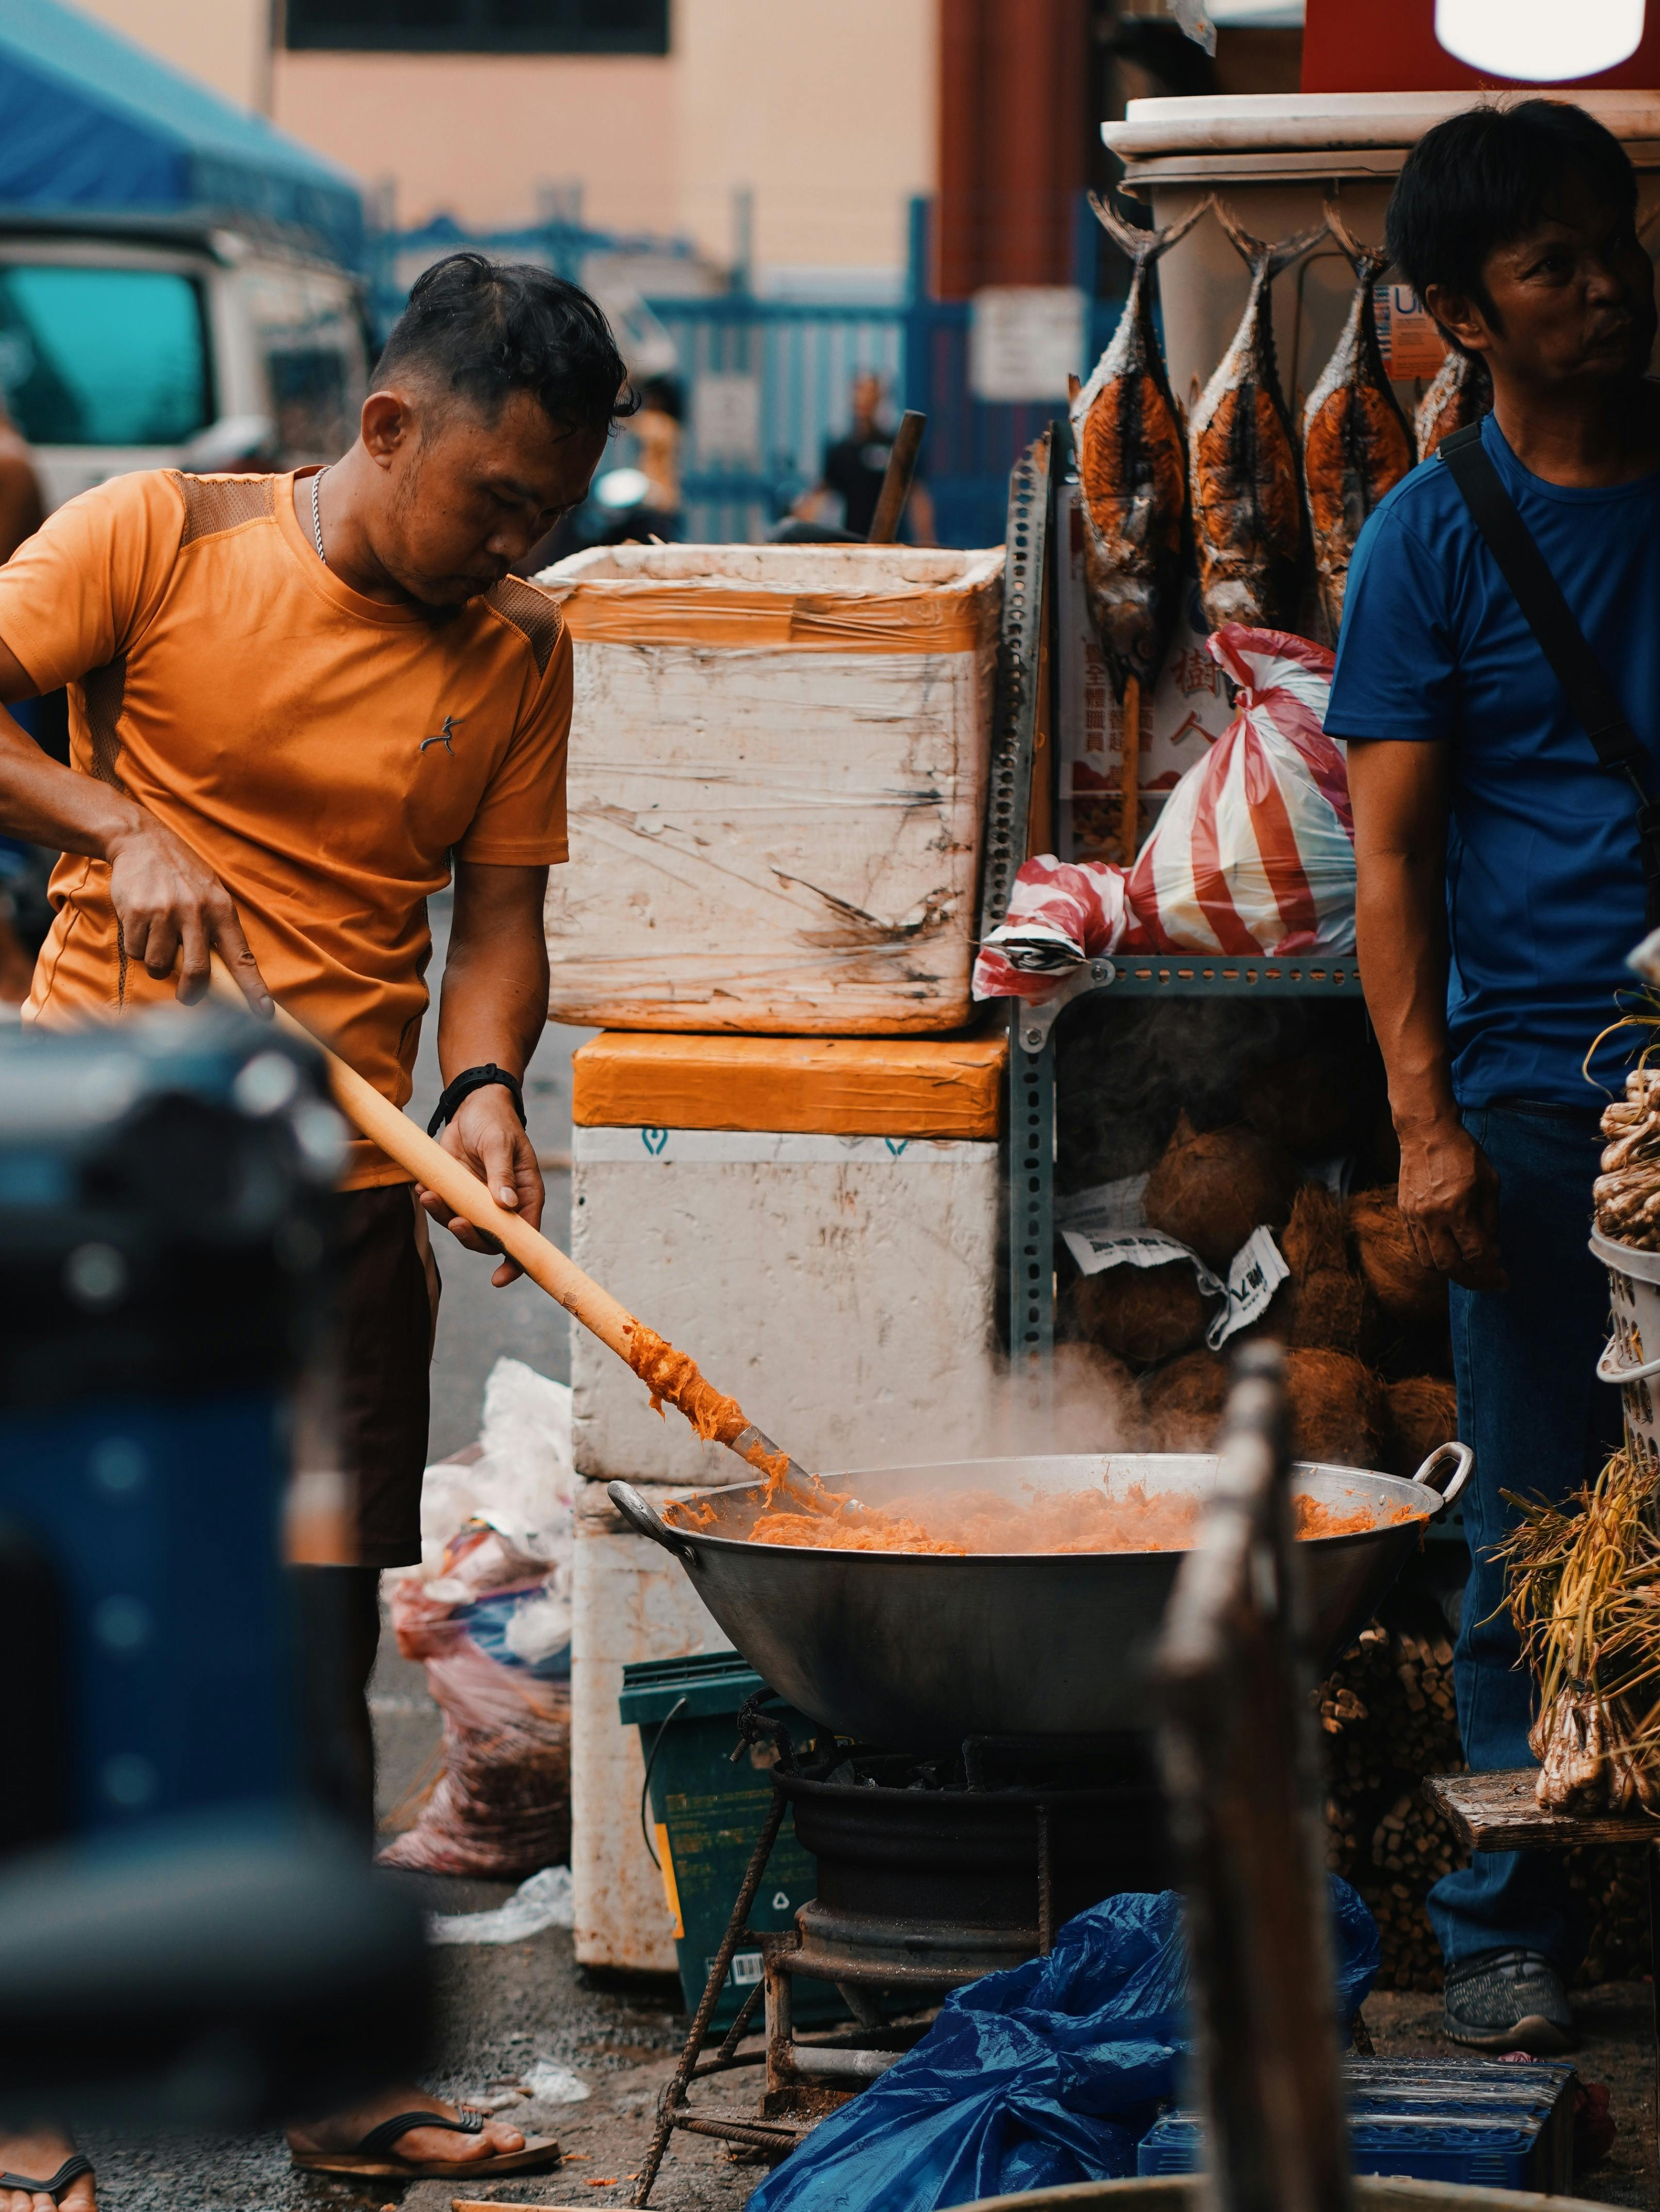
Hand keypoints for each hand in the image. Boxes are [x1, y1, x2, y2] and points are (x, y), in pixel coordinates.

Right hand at [105, 815, 270, 1014]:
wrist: (142, 840)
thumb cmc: (181, 875)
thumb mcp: (211, 894)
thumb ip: (218, 929)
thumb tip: (222, 974)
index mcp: (222, 910)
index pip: (242, 957)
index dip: (254, 988)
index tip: (265, 1014)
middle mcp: (196, 912)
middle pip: (197, 972)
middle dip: (191, 993)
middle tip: (186, 996)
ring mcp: (165, 913)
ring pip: (160, 965)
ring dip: (157, 964)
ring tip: (157, 940)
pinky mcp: (136, 912)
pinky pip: (135, 951)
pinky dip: (137, 947)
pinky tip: (140, 925)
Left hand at [417, 1085, 543, 1285]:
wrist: (473, 1106)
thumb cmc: (496, 1123)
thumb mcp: (500, 1144)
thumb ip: (501, 1173)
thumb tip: (506, 1204)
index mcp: (524, 1197)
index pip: (525, 1237)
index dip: (515, 1261)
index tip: (499, 1278)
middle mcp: (501, 1205)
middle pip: (489, 1239)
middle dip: (470, 1236)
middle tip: (455, 1221)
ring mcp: (476, 1201)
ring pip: (462, 1226)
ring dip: (444, 1217)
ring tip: (429, 1196)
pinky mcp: (455, 1192)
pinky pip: (442, 1208)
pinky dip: (430, 1202)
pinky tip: (423, 1187)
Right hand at [1396, 1113, 1506, 1292]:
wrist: (1426, 1132)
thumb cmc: (1463, 1153)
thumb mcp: (1490, 1181)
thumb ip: (1491, 1219)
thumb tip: (1492, 1251)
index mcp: (1457, 1207)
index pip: (1476, 1254)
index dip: (1492, 1273)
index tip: (1503, 1282)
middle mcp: (1432, 1217)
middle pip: (1450, 1266)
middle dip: (1472, 1280)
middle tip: (1487, 1281)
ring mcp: (1414, 1217)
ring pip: (1430, 1262)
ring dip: (1451, 1271)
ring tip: (1468, 1269)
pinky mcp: (1404, 1214)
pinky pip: (1417, 1246)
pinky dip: (1434, 1256)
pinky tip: (1449, 1251)